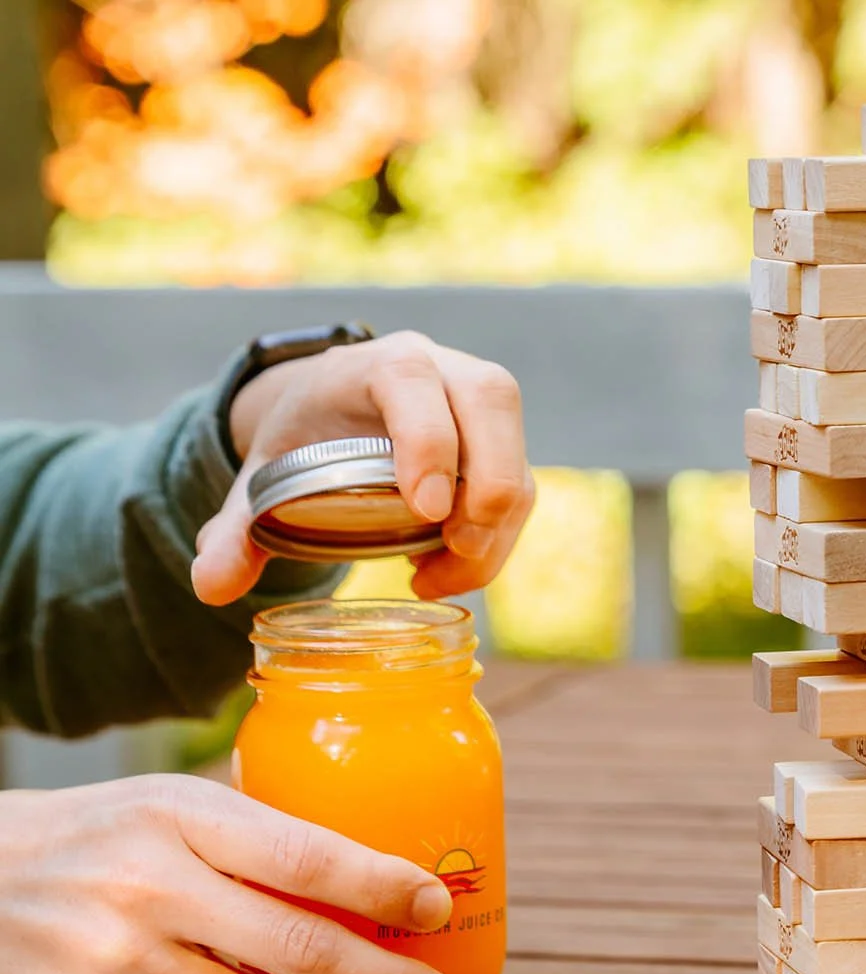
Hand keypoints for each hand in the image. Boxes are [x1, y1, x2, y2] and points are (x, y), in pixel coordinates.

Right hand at [0, 775, 460, 973]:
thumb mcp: (168, 806)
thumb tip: (384, 863)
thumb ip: (258, 832)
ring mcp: (117, 957)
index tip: (436, 907)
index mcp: (181, 814)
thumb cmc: (90, 840)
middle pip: (302, 948)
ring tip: (217, 962)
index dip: (382, 885)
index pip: (305, 854)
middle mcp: (151, 882)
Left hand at [194, 331, 536, 605]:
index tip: (424, 508)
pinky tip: (449, 572)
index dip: (427, 438)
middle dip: (487, 480)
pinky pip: (522, 489)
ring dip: (497, 525)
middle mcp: (440, 369)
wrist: (336, 416)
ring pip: (517, 451)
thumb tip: (210, 585)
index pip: (411, 378)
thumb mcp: (263, 480)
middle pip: (491, 399)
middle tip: (454, 545)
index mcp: (372, 363)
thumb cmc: (304, 442)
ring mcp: (479, 405)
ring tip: (442, 575)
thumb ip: (235, 529)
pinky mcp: (503, 445)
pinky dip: (498, 540)